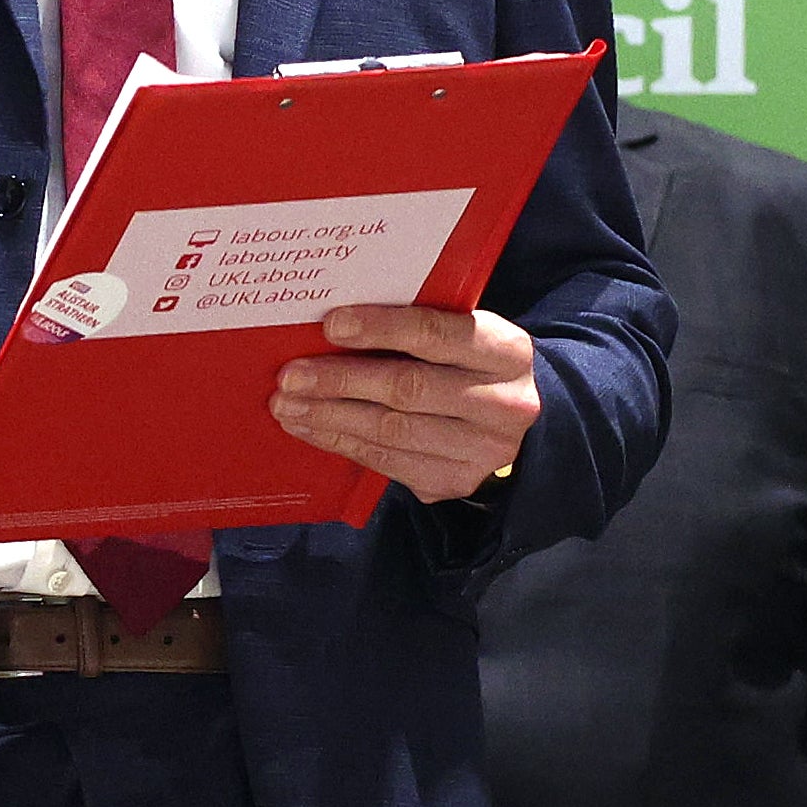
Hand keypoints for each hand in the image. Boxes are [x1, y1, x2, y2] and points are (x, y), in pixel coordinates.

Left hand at [270, 294, 540, 504]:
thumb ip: (419, 327)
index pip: (437, 335)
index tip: (331, 325)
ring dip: (330, 418)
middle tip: (290, 377)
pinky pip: (388, 463)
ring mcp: (481, 451)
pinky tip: (312, 428)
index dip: (381, 329)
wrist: (518, 422)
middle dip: (341, 382)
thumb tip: (335, 326)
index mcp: (506, 352)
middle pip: (408, 390)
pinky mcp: (455, 481)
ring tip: (288, 405)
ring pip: (392, 432)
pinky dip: (343, 443)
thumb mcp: (465, 334)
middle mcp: (503, 404)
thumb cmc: (472, 365)